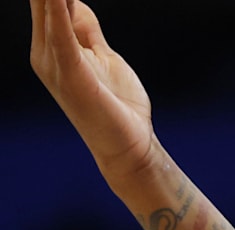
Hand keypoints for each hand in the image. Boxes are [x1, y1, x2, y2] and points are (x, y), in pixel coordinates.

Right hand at [30, 0, 155, 179]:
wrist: (128, 147)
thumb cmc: (117, 105)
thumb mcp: (102, 56)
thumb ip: (86, 29)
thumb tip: (74, 3)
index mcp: (52, 46)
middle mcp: (44, 52)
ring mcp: (53, 63)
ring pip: (46, 7)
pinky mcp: (70, 72)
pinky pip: (61, 29)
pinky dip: (56, 5)